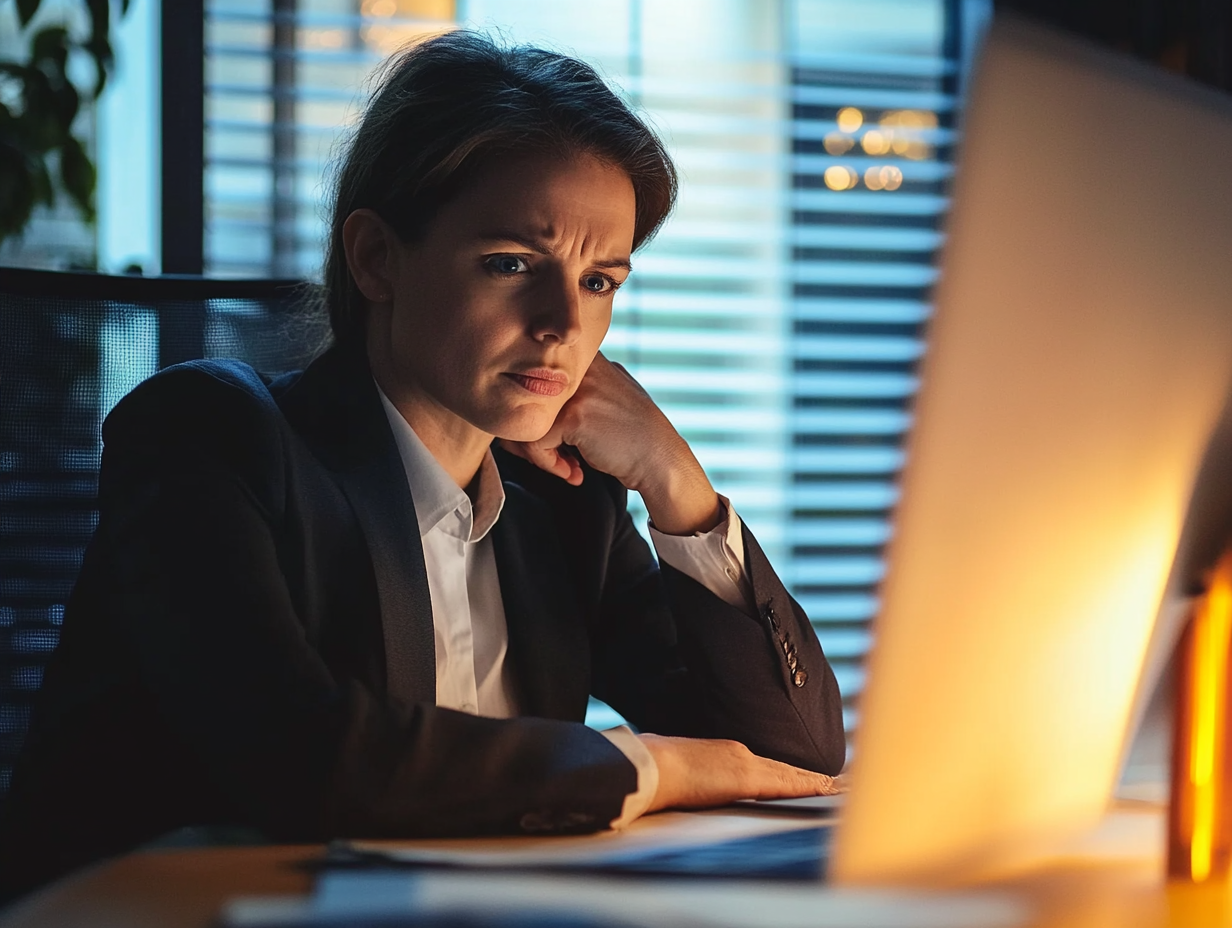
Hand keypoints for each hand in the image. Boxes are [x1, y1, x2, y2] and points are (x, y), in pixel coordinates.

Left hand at [501, 353, 722, 534]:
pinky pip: (536, 442)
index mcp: (586, 358)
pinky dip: (549, 464)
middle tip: (549, 457)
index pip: (534, 376)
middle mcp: (579, 367)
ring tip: (563, 467)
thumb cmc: (633, 434)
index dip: (537, 412)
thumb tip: (536, 391)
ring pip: (526, 420)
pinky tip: (574, 473)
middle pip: (524, 396)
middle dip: (529, 435)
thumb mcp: (612, 391)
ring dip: (538, 452)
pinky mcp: (573, 416)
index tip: (552, 439)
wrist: (661, 460)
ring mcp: (576, 390)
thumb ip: (582, 384)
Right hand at [638, 733, 844, 812]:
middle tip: (838, 782)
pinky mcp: (749, 778)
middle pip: (783, 769)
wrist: (654, 763)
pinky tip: (829, 790)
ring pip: (791, 775)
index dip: (787, 771)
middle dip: (810, 777)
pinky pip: (790, 783)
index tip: (807, 776)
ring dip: (817, 783)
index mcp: (724, 753)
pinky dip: (812, 786)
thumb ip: (693, 770)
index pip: (765, 765)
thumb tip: (685, 777)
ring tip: (840, 787)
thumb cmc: (658, 767)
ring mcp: (746, 764)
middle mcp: (741, 754)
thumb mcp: (680, 766)